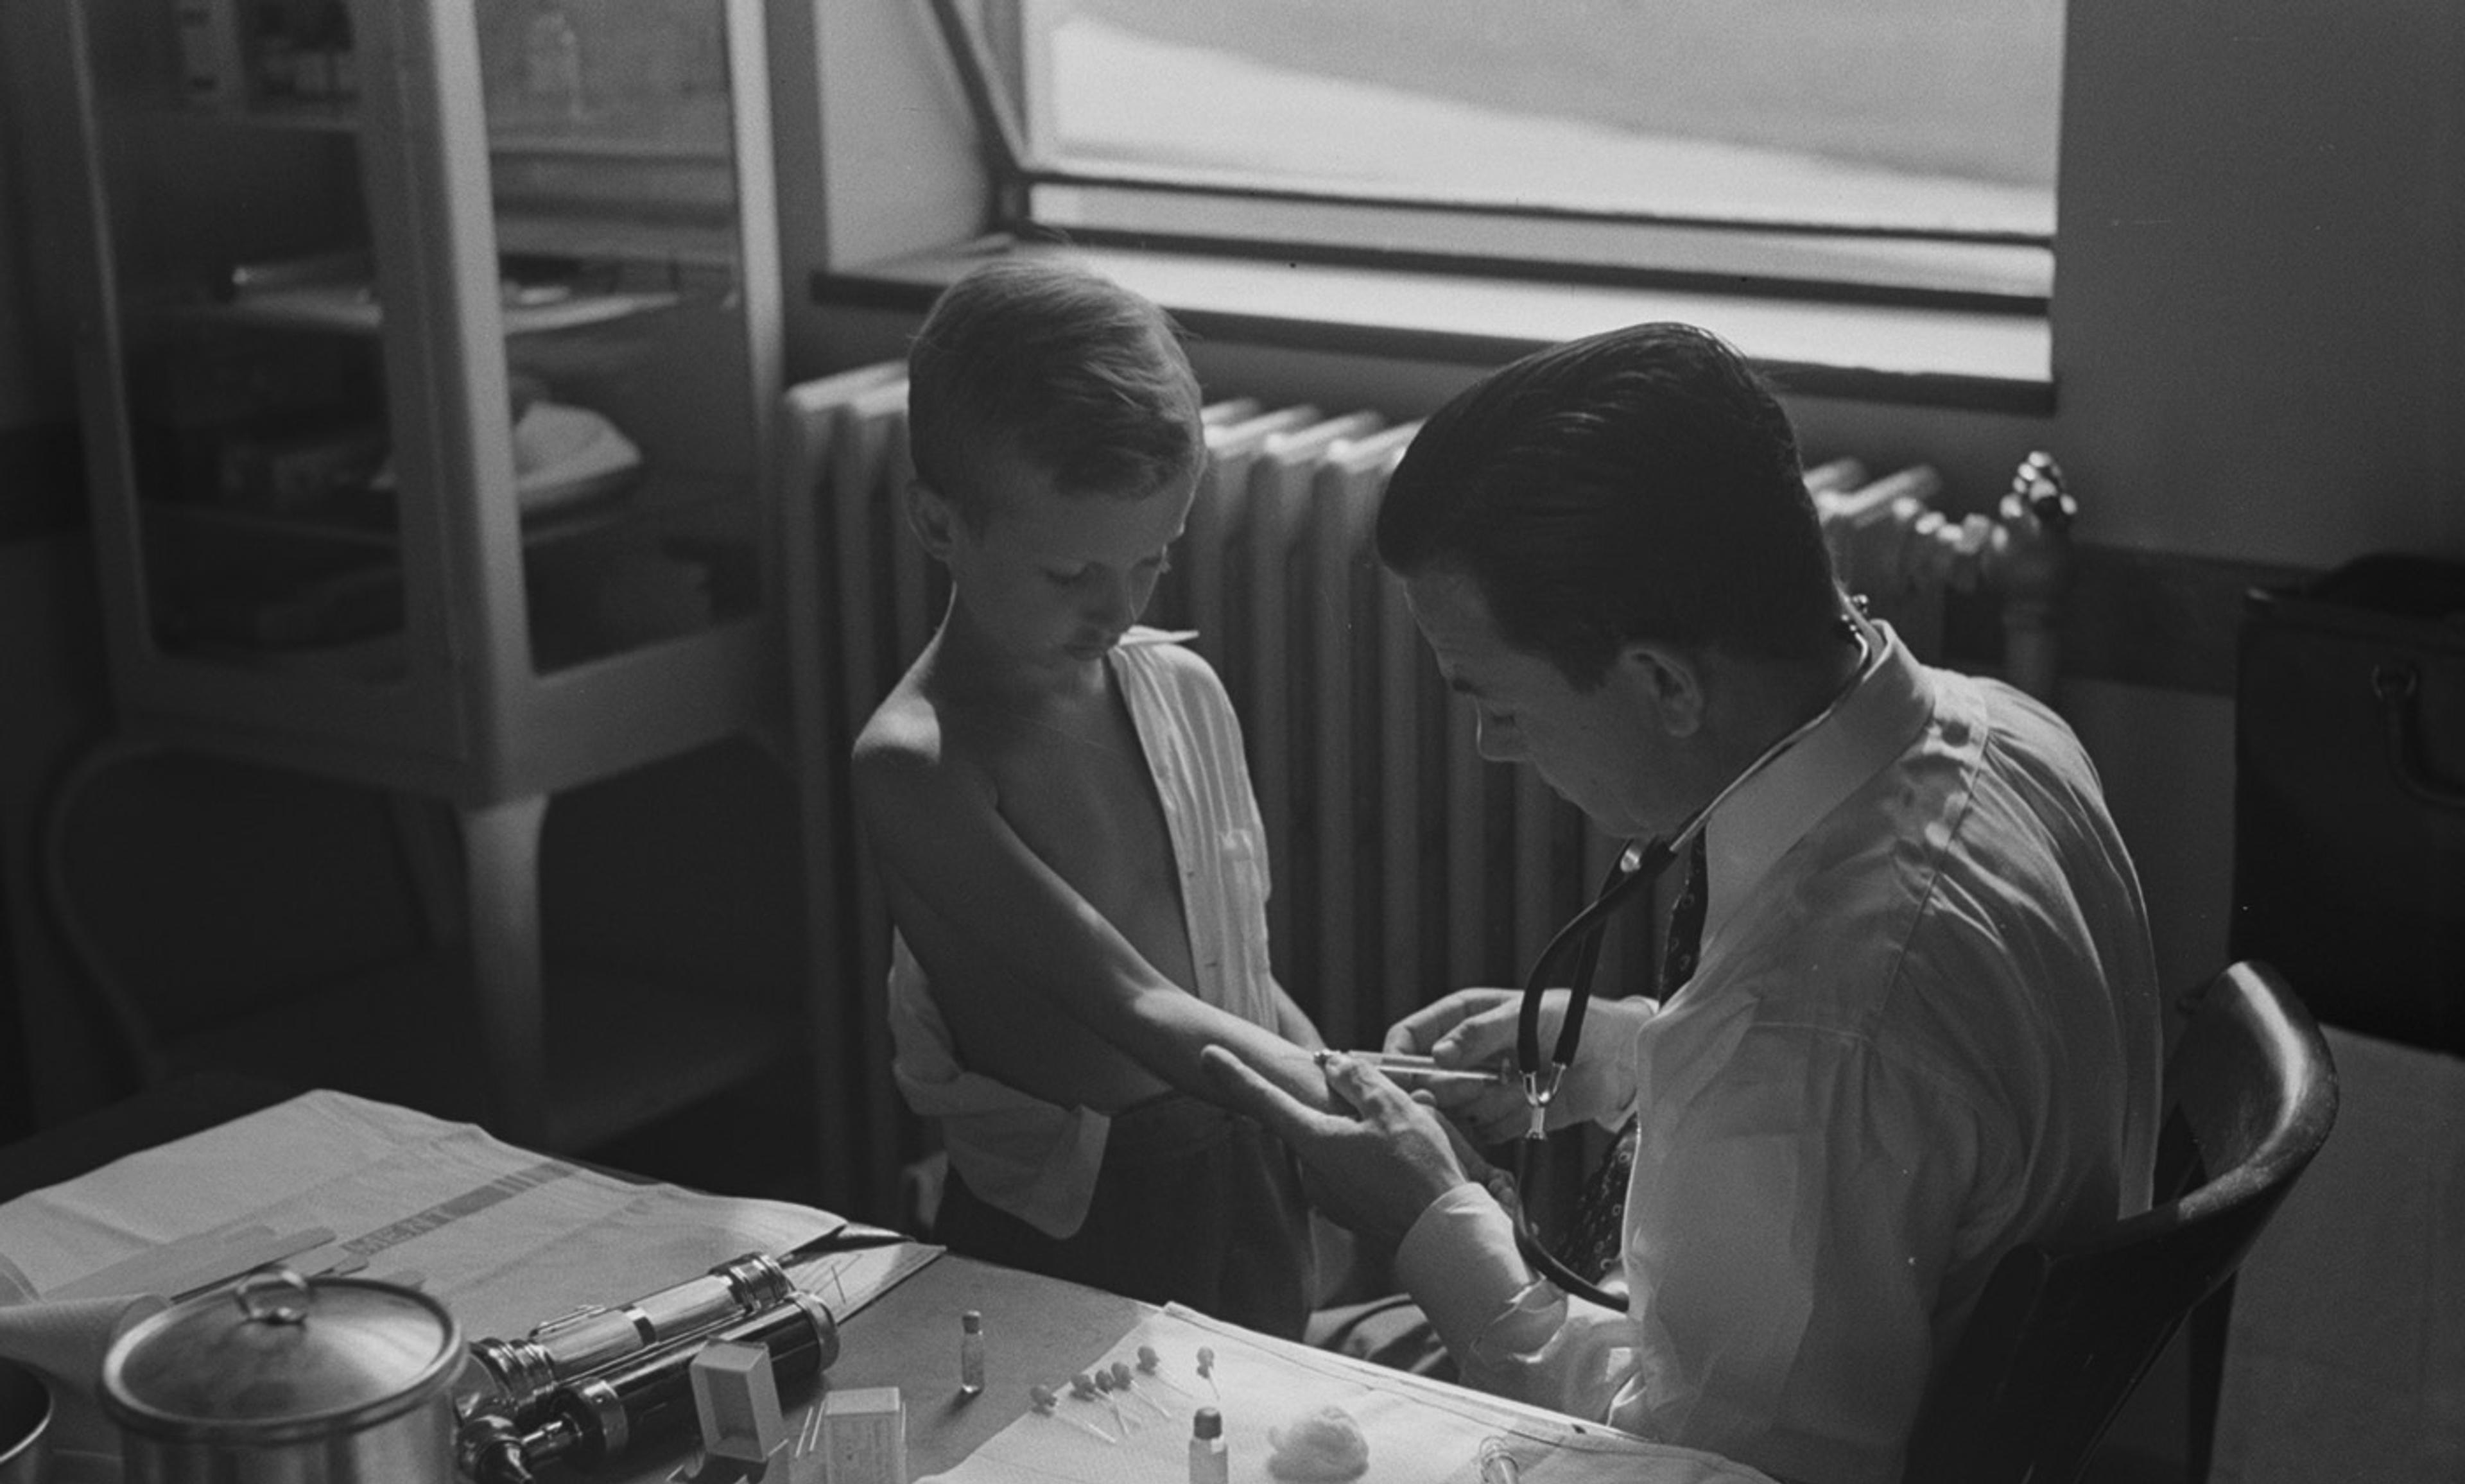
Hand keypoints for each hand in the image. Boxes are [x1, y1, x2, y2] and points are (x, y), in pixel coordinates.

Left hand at [1200, 1045, 1470, 1251]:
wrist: (1440, 1235)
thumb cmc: (1419, 1170)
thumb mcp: (1393, 1109)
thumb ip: (1356, 1081)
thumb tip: (1331, 1065)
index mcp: (1315, 1141)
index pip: (1264, 1100)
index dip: (1235, 1074)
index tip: (1208, 1054)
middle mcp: (1311, 1170)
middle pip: (1313, 1121)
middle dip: (1342, 1108)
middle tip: (1389, 1108)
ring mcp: (1326, 1194)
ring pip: (1335, 1145)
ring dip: (1361, 1135)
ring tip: (1407, 1139)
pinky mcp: (1345, 1209)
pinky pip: (1349, 1170)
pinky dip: (1368, 1159)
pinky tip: (1402, 1163)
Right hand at [1386, 988, 1646, 1143]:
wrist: (1620, 1057)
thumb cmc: (1575, 1020)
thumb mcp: (1524, 1016)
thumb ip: (1479, 1033)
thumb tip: (1437, 1055)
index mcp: (1463, 1019)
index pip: (1410, 1036)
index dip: (1396, 1056)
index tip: (1397, 1076)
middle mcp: (1467, 1057)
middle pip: (1426, 1081)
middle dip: (1447, 1089)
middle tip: (1481, 1085)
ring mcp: (1484, 1088)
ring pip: (1453, 1111)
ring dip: (1480, 1106)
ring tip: (1517, 1089)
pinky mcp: (1504, 1117)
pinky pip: (1483, 1132)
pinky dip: (1498, 1125)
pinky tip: (1524, 1108)